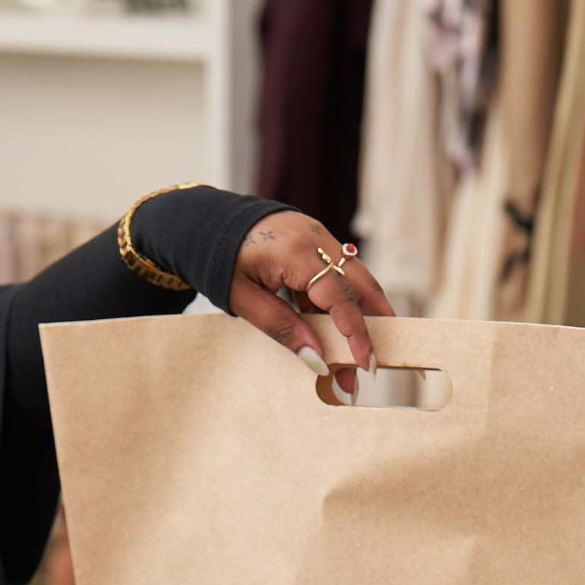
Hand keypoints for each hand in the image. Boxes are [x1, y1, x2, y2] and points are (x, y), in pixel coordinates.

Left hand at [230, 212, 395, 395]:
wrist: (211, 222)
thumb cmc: (221, 260)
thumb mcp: (243, 299)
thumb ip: (281, 327)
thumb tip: (317, 359)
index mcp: (296, 253)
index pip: (339, 297)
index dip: (356, 332)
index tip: (366, 363)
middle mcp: (316, 240)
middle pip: (361, 284)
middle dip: (372, 324)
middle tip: (374, 361)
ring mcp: (319, 237)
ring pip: (354, 279)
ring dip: (358, 314)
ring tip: (358, 351)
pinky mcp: (316, 241)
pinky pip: (337, 273)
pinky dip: (340, 301)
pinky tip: (336, 329)